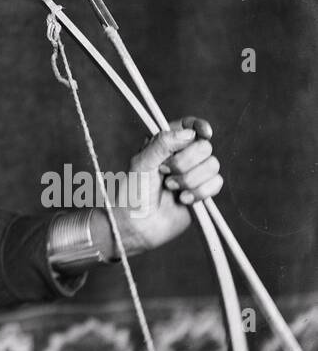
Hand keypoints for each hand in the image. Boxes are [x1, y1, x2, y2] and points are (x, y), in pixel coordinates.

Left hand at [99, 116, 221, 257]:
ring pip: (212, 165)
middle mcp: (181, 156)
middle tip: (164, 172)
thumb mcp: (142, 162)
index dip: (199, 126)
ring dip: (190, 179)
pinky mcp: (201, 192)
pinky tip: (183, 199)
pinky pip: (216, 184)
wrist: (138, 224)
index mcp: (165, 143)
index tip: (205, 133)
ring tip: (171, 188)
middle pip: (204, 146)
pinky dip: (199, 192)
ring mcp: (193, 174)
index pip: (188, 126)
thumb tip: (190, 133)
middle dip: (185, 162)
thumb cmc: (134, 192)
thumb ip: (163, 144)